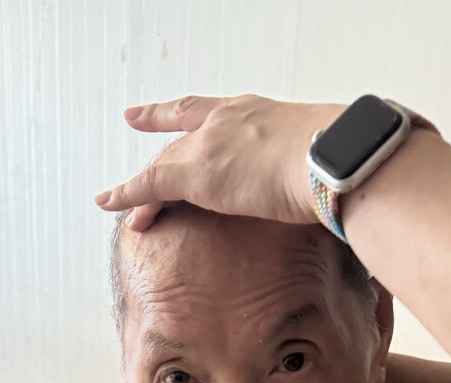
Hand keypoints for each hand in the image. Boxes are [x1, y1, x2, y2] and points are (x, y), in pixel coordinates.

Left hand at [95, 94, 342, 229]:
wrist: (332, 158)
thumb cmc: (342, 161)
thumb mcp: (323, 157)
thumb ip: (315, 169)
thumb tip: (337, 188)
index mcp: (256, 113)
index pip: (208, 110)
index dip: (181, 112)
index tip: (159, 110)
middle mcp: (227, 121)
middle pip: (180, 140)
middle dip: (157, 153)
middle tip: (133, 151)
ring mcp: (209, 145)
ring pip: (163, 165)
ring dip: (140, 187)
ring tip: (118, 204)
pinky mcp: (197, 174)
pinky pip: (150, 186)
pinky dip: (126, 195)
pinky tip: (109, 204)